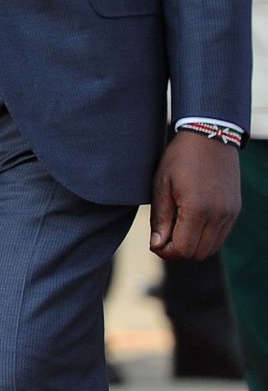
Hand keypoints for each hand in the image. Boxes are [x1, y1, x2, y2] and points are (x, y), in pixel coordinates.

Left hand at [152, 130, 241, 259]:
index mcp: (197, 209)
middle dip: (178, 251)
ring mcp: (230, 213)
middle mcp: (219, 215)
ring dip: (193, 245)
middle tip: (163, 237)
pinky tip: (190, 221)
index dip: (166, 252)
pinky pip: (221, 235)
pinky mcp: (235, 209)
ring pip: (211, 248)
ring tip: (176, 228)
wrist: (210, 136)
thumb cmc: (179, 159)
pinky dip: (205, 236)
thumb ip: (160, 219)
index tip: (155, 243)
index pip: (183, 249)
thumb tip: (157, 246)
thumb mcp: (161, 186)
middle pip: (198, 253)